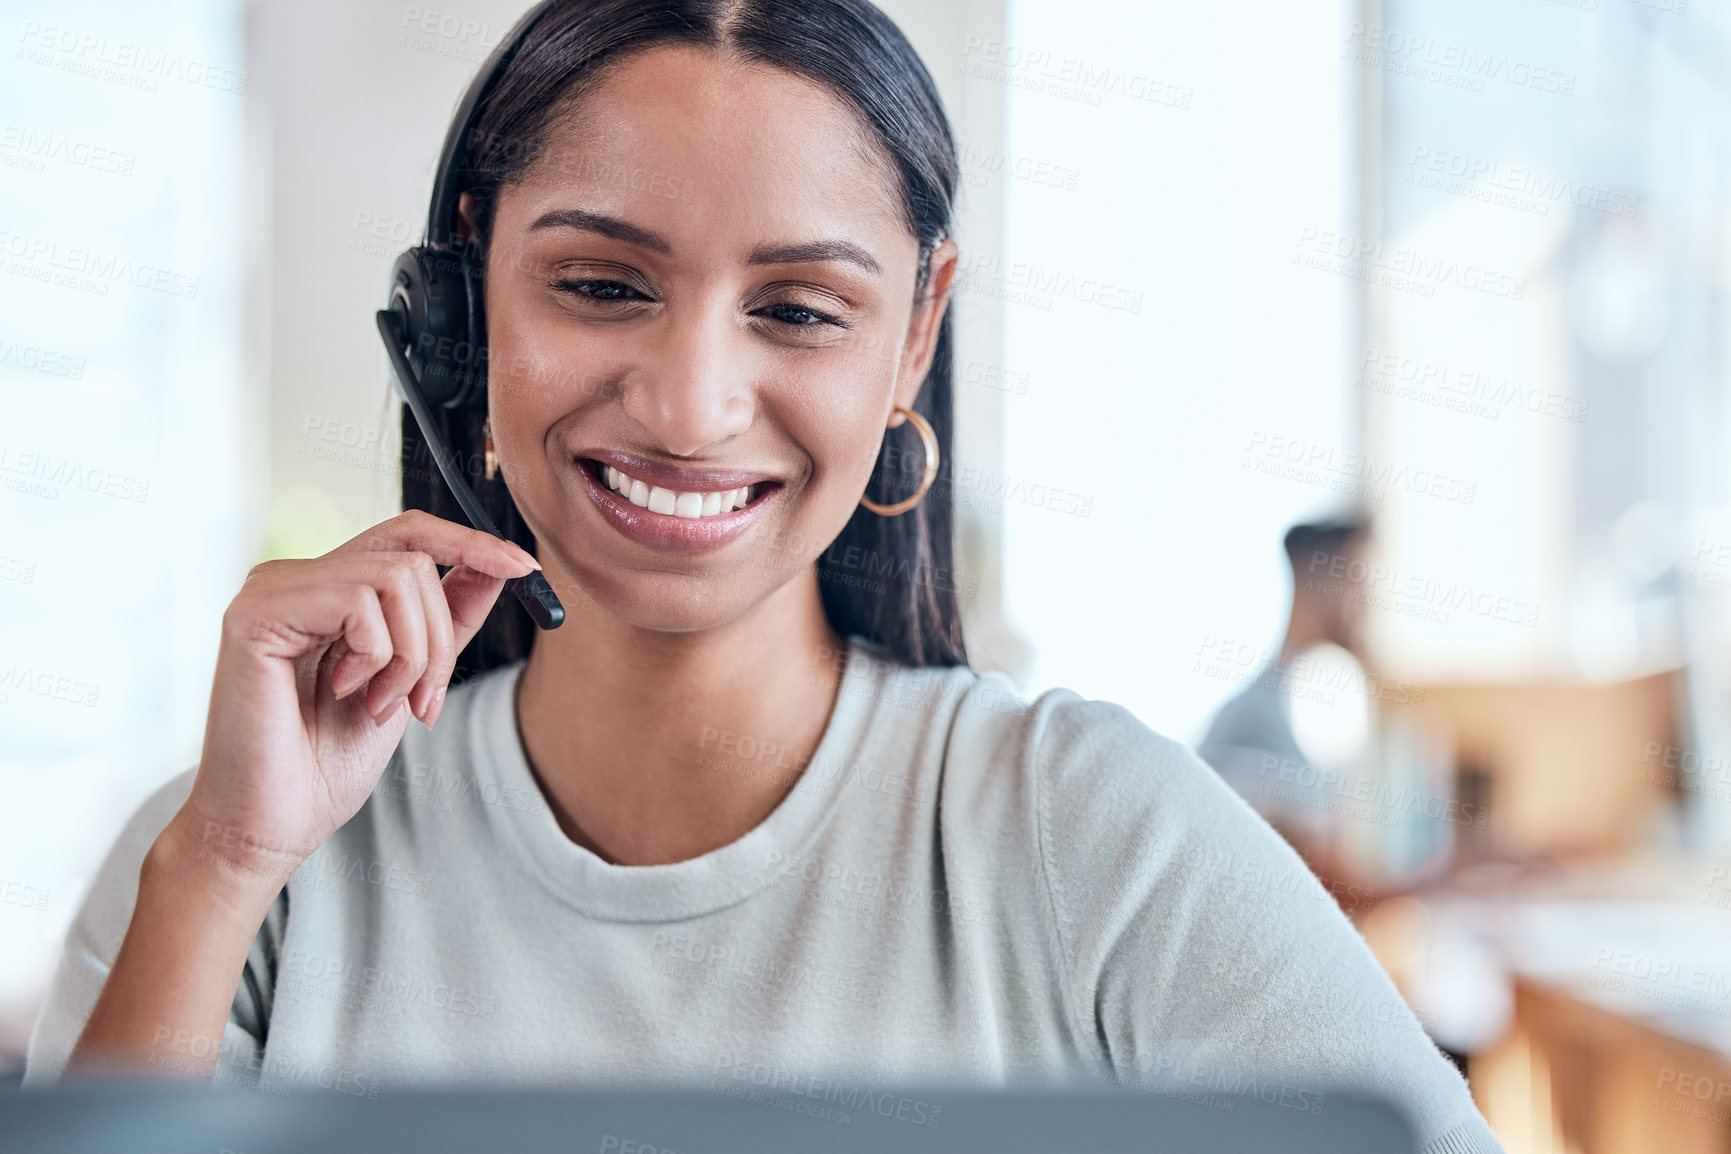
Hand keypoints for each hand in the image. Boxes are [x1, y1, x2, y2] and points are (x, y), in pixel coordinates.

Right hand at [169, 509, 538, 894]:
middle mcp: (296, 578)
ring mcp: (272, 590)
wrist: (272, 825)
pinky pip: (359, 602)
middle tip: (424, 701)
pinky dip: (376, 656)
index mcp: (327, 590)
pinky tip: (345, 692)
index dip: (471, 543)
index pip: (408, 534)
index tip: (524, 568)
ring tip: (380, 705)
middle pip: (414, 558)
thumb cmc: (326, 764)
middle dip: (441, 638)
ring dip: (412, 655)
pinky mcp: (255, 613)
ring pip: (397, 578)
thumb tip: (494, 567)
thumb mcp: (409, 680)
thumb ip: (445, 621)